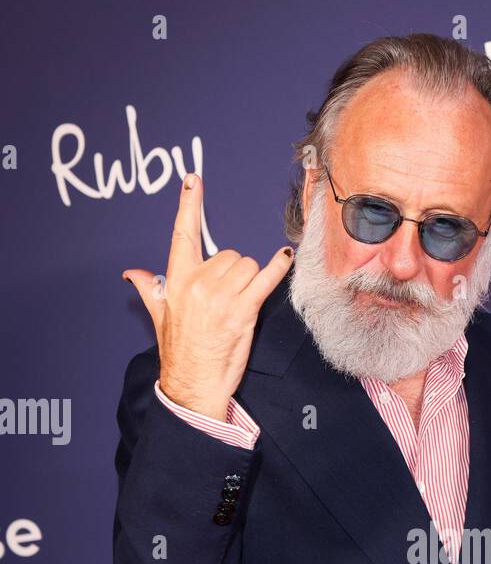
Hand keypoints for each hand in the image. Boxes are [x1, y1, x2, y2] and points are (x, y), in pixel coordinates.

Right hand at [122, 174, 292, 421]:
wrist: (193, 383)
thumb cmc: (180, 351)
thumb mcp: (159, 316)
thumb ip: (149, 288)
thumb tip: (132, 274)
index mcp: (177, 280)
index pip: (183, 235)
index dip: (189, 205)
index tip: (193, 181)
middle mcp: (198, 284)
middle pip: (229, 254)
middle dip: (233, 270)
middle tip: (227, 296)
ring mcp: (221, 297)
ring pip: (247, 266)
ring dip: (249, 280)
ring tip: (239, 303)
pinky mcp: (243, 311)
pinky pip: (265, 279)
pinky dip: (277, 268)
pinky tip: (284, 258)